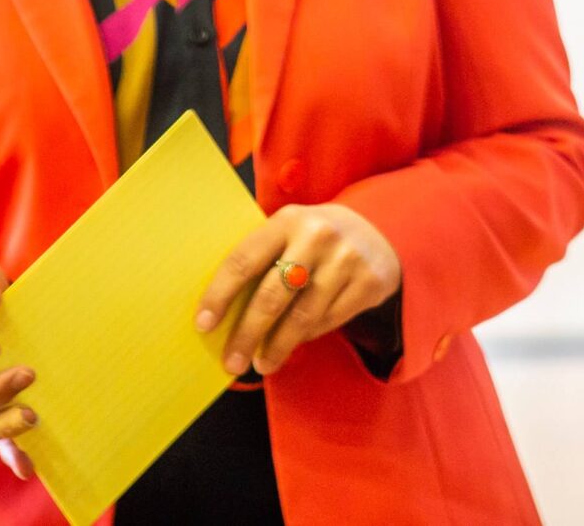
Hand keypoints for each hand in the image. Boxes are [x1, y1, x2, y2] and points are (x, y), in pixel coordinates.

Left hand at [195, 203, 401, 377]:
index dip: (220, 295)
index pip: (244, 261)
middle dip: (247, 334)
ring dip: (277, 346)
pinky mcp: (370, 282)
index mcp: (287, 220)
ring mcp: (347, 259)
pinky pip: (329, 321)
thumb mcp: (288, 232)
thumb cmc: (314, 238)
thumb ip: (262, 258)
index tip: (203, 325)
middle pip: (273, 296)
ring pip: (302, 316)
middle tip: (232, 363)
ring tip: (262, 363)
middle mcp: (318, 236)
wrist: (379, 227)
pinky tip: (295, 343)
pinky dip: (307, 337)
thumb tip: (220, 312)